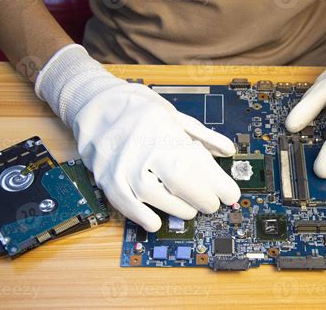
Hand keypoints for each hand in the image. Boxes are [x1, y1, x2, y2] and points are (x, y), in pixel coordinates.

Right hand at [35, 45, 239, 230]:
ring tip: (190, 210)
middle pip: (179, 179)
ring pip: (154, 194)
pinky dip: (142, 217)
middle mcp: (143, 145)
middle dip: (203, 198)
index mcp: (164, 128)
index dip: (218, 183)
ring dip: (178, 209)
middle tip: (212, 204)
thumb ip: (203, 134)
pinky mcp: (105, 177)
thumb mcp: (175, 113)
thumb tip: (228, 151)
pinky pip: (124, 203)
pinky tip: (156, 222)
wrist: (95, 103)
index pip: (197, 161)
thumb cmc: (138, 108)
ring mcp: (121, 162)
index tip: (230, 194)